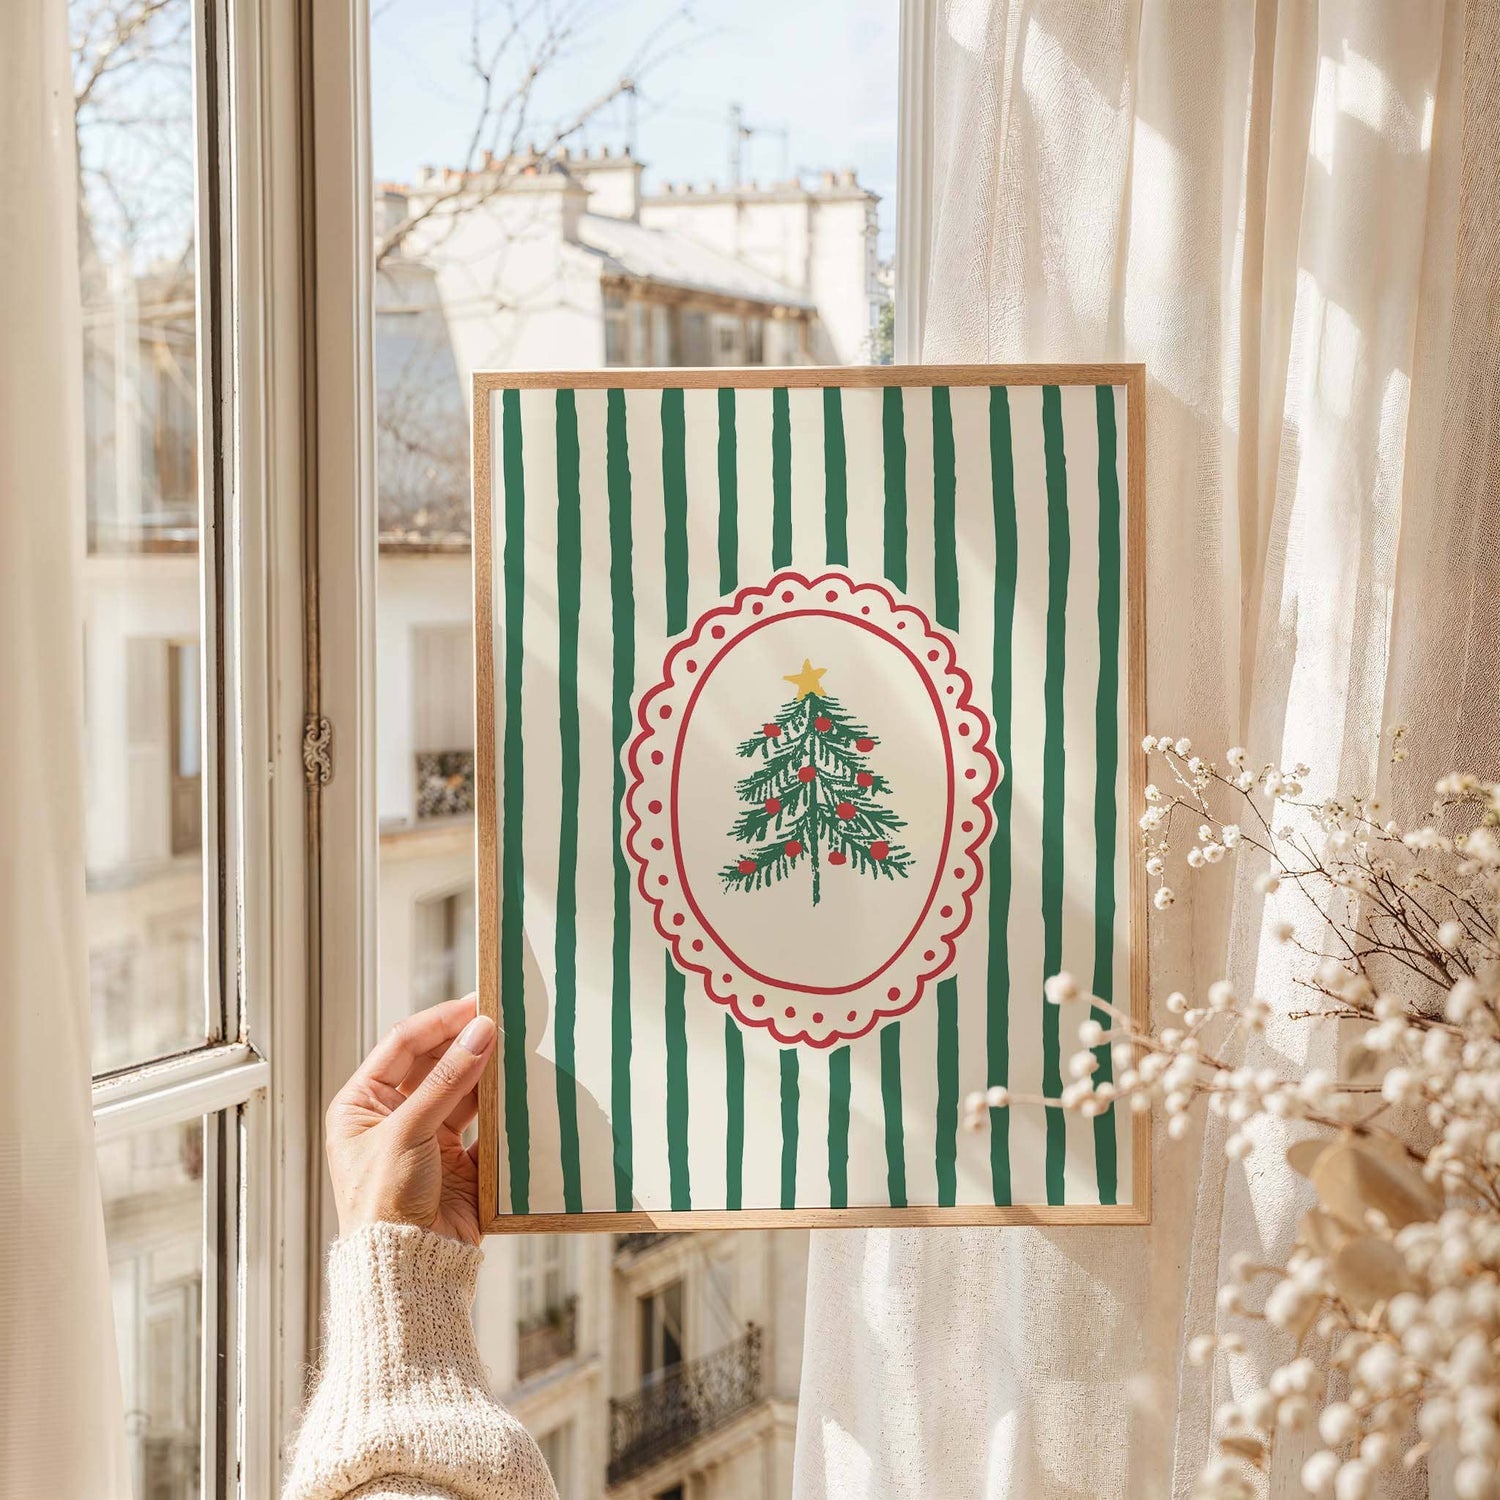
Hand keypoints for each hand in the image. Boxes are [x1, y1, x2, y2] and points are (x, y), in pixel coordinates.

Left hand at [325, 996, 496, 1244]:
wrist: (407, 1271)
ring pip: (463, 1091)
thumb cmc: (382, 1207)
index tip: (477, 1002)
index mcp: (362, 1104)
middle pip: (436, 1063)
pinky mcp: (460, 1163)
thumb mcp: (407, 1132)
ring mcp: (428, 1139)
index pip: (404, 1044)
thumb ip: (448, 1080)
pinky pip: (484, 1125)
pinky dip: (502, 1110)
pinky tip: (519, 1094)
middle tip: (504, 1021)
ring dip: (487, 1074)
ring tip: (517, 1053)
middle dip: (467, 1043)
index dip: (441, 1020)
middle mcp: (393, 1117)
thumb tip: (480, 1032)